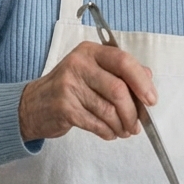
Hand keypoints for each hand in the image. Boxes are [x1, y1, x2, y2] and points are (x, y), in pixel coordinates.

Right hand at [19, 41, 156, 141]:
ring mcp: (69, 86)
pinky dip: (107, 131)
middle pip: (118, 89)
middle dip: (133, 112)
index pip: (123, 61)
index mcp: (90, 51)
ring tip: (124, 130)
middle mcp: (78, 64)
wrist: (32, 105)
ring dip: (121, 125)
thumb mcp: (92, 71)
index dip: (141, 82)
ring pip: (108, 110)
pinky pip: (96, 123)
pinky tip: (109, 132)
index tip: (151, 99)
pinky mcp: (64, 107)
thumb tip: (148, 78)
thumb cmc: (68, 88)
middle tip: (137, 124)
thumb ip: (120, 72)